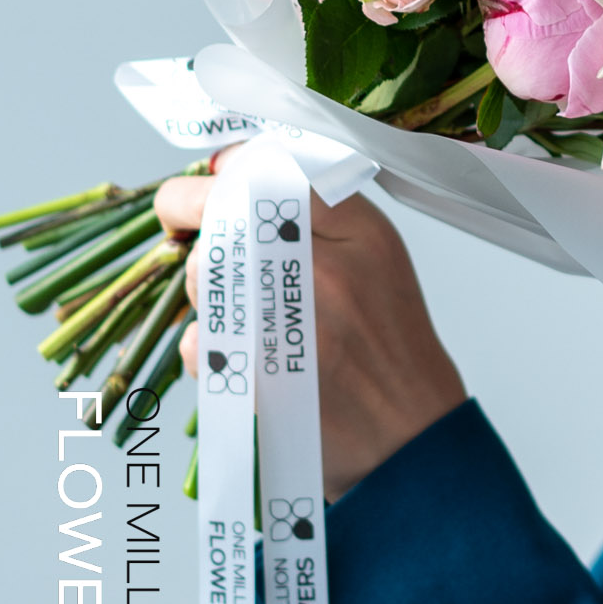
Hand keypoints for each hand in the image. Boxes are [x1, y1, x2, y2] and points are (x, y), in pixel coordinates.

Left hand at [160, 149, 466, 501]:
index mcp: (355, 228)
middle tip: (227, 256)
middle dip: (206, 234)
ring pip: (200, 279)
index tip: (213, 186)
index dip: (223, 173)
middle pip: (219, 221)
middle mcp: (316, 267)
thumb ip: (314, 202)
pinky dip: (209, 349)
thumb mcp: (375, 250)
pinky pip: (195, 340)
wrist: (407, 438)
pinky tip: (252, 361)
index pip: (264, 166)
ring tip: (257, 318)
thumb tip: (225, 166)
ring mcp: (277, 322)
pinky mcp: (250, 375)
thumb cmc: (390, 342)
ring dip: (209, 294)